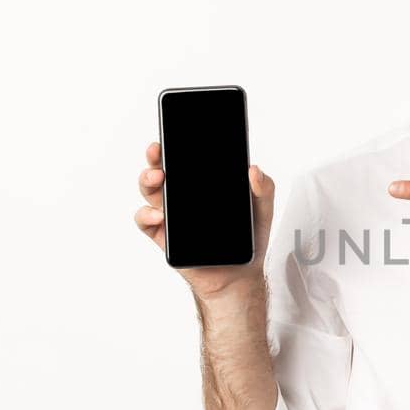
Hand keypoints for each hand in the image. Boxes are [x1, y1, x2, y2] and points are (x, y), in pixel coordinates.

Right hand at [135, 141, 275, 301]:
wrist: (239, 276)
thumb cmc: (247, 240)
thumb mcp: (262, 211)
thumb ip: (264, 189)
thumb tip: (254, 170)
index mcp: (203, 185)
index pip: (185, 159)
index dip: (176, 145)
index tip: (173, 133)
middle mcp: (183, 196)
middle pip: (161, 169)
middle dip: (155, 157)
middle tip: (158, 151)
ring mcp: (171, 215)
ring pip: (150, 191)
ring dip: (147, 180)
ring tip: (158, 178)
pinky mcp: (163, 236)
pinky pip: (146, 221)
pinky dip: (147, 215)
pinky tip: (159, 215)